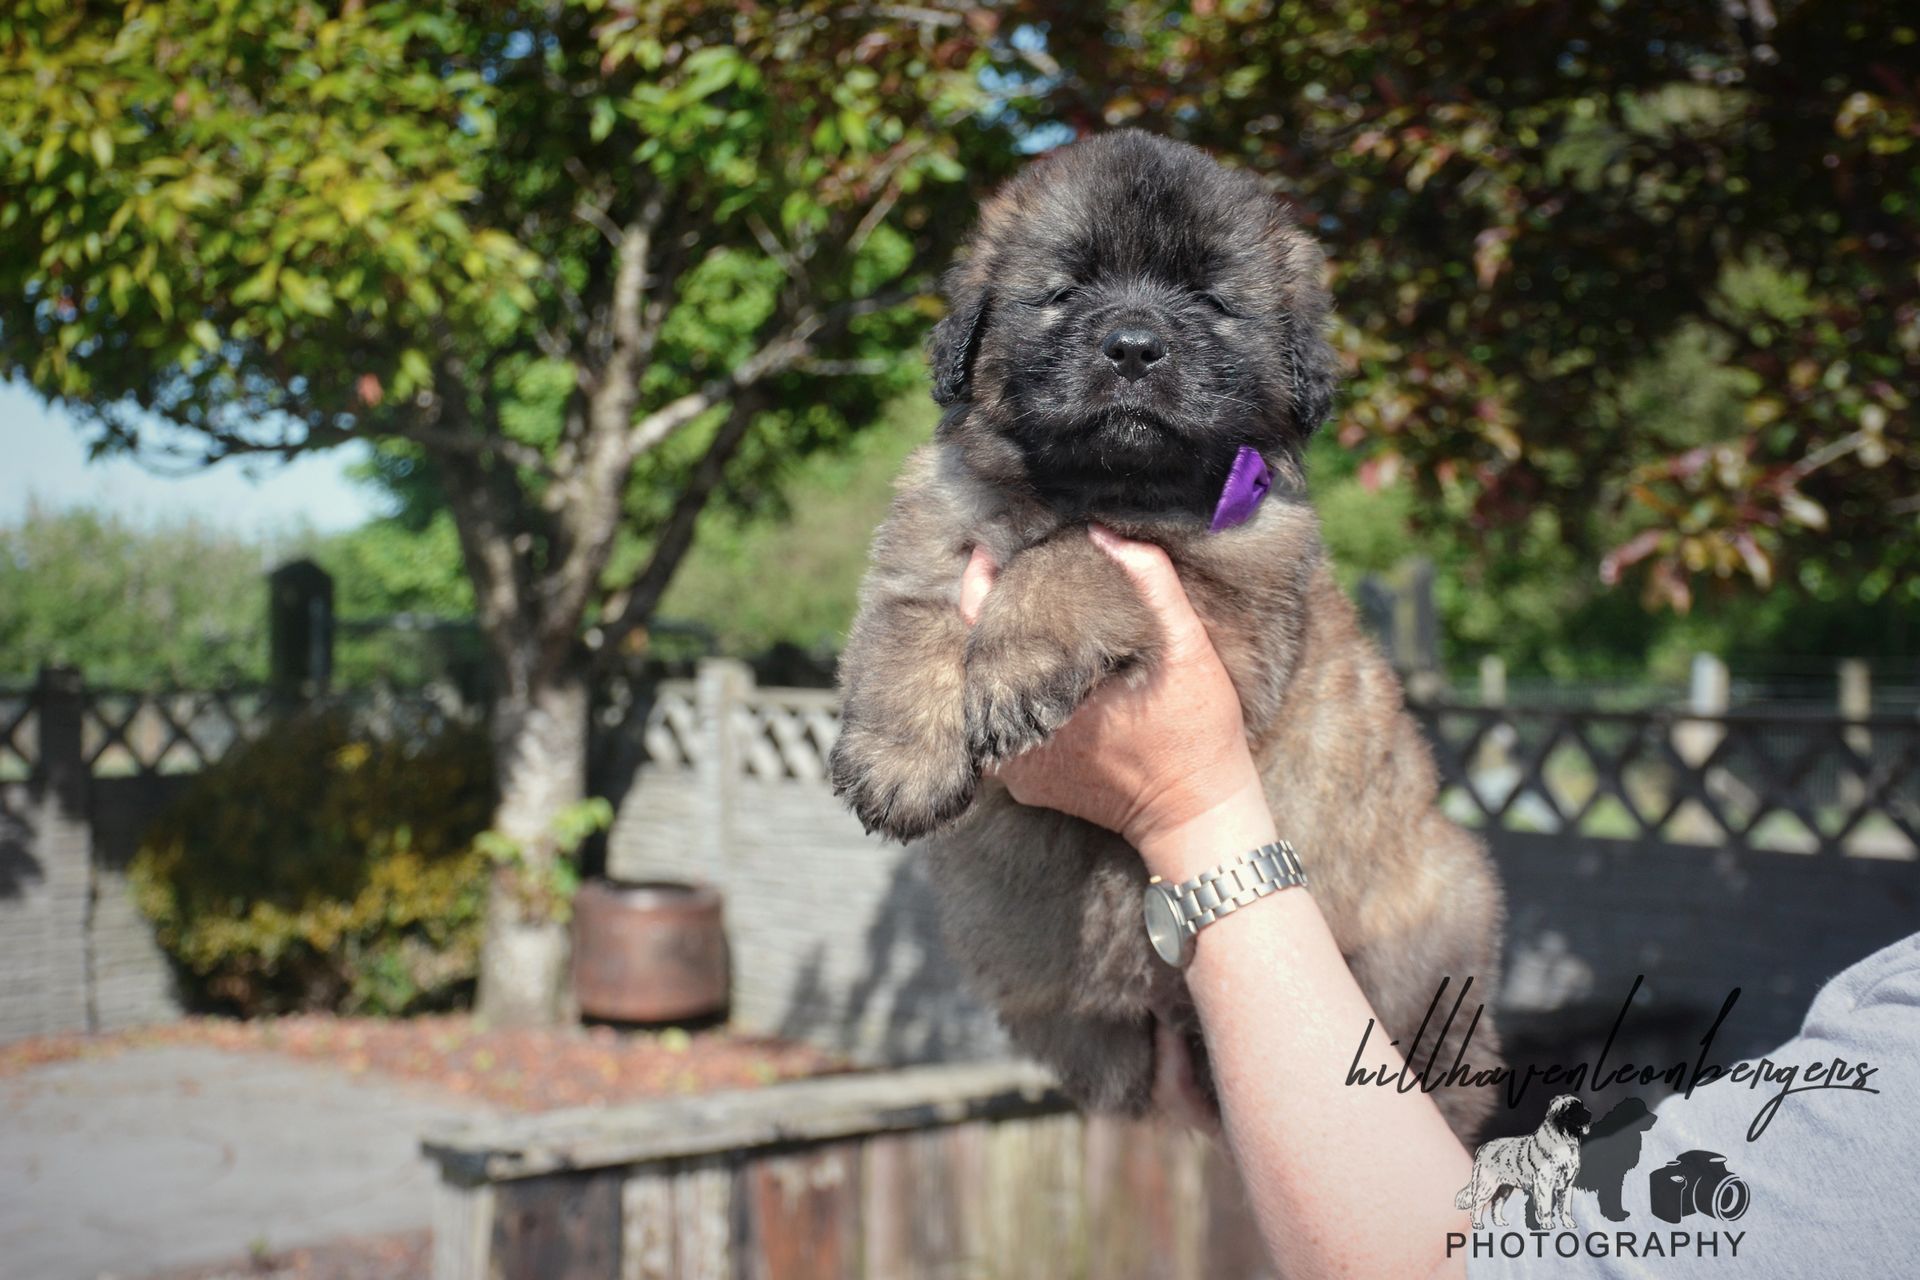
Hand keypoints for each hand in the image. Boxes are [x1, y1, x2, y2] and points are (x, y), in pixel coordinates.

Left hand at [958, 525, 1267, 867]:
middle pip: (977, 659)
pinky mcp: (1025, 785)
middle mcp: (1015, 737)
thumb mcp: (1189, 651)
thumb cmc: (1199, 734)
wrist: (1198, 819)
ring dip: (999, 658)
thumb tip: (1106, 531)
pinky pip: (999, 730)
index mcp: (1045, 694)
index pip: (982, 625)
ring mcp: (1014, 767)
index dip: (981, 581)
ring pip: (985, 696)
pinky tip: (1035, 671)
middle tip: (1003, 568)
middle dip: (990, 614)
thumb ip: (1153, 586)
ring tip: (1017, 614)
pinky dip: (1011, 698)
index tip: (989, 548)